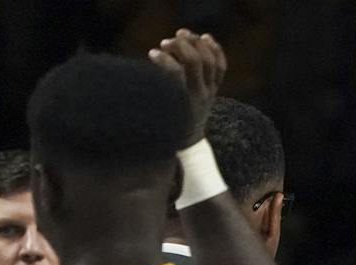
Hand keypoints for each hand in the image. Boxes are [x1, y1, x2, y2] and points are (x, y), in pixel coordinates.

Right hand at [148, 28, 226, 145]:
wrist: (189, 139)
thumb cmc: (166, 125)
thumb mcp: (156, 114)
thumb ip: (150, 94)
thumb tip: (134, 73)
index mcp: (183, 101)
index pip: (176, 74)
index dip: (164, 60)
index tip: (151, 53)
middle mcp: (200, 95)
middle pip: (196, 62)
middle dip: (181, 47)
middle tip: (165, 42)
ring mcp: (210, 91)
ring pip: (211, 62)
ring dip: (197, 44)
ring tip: (181, 33)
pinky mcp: (215, 88)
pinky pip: (221, 66)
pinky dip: (215, 50)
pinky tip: (204, 37)